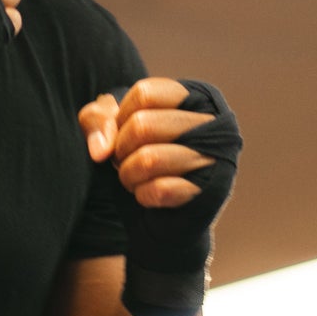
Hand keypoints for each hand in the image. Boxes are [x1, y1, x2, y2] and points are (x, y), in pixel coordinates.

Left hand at [80, 77, 241, 315]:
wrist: (158, 221)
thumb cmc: (136, 164)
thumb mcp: (111, 131)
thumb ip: (96, 119)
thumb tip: (101, 149)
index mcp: (196, 97)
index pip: (144, 94)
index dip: (120, 120)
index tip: (125, 136)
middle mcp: (217, 121)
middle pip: (142, 125)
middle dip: (121, 151)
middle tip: (128, 163)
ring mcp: (220, 156)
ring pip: (148, 158)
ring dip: (129, 175)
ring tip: (137, 180)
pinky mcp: (214, 190)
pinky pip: (160, 189)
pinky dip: (144, 196)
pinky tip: (152, 198)